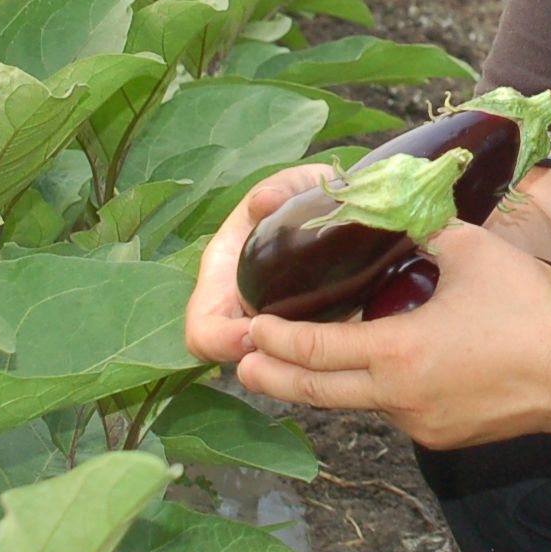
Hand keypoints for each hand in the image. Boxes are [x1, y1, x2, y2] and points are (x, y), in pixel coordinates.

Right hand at [183, 163, 337, 364]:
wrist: (347, 207)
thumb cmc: (310, 195)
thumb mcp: (297, 184)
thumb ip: (281, 188)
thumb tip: (263, 201)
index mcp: (224, 271)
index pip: (202, 328)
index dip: (221, 340)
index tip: (255, 332)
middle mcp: (242, 304)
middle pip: (233, 358)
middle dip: (263, 361)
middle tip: (298, 348)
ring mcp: (273, 323)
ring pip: (272, 367)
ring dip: (294, 367)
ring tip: (328, 347)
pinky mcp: (306, 334)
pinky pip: (305, 363)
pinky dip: (321, 364)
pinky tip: (348, 346)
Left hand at [234, 222, 550, 448]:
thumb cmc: (533, 311)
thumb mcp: (472, 251)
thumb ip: (425, 230)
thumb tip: (402, 208)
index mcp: (397, 353)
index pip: (315, 349)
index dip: (277, 339)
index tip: (251, 328)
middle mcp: (400, 399)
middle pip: (318, 393)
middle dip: (275, 378)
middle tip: (241, 366)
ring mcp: (422, 424)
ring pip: (359, 404)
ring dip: (328, 385)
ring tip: (303, 366)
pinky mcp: (446, 435)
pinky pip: (397, 412)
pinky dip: (376, 393)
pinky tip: (378, 373)